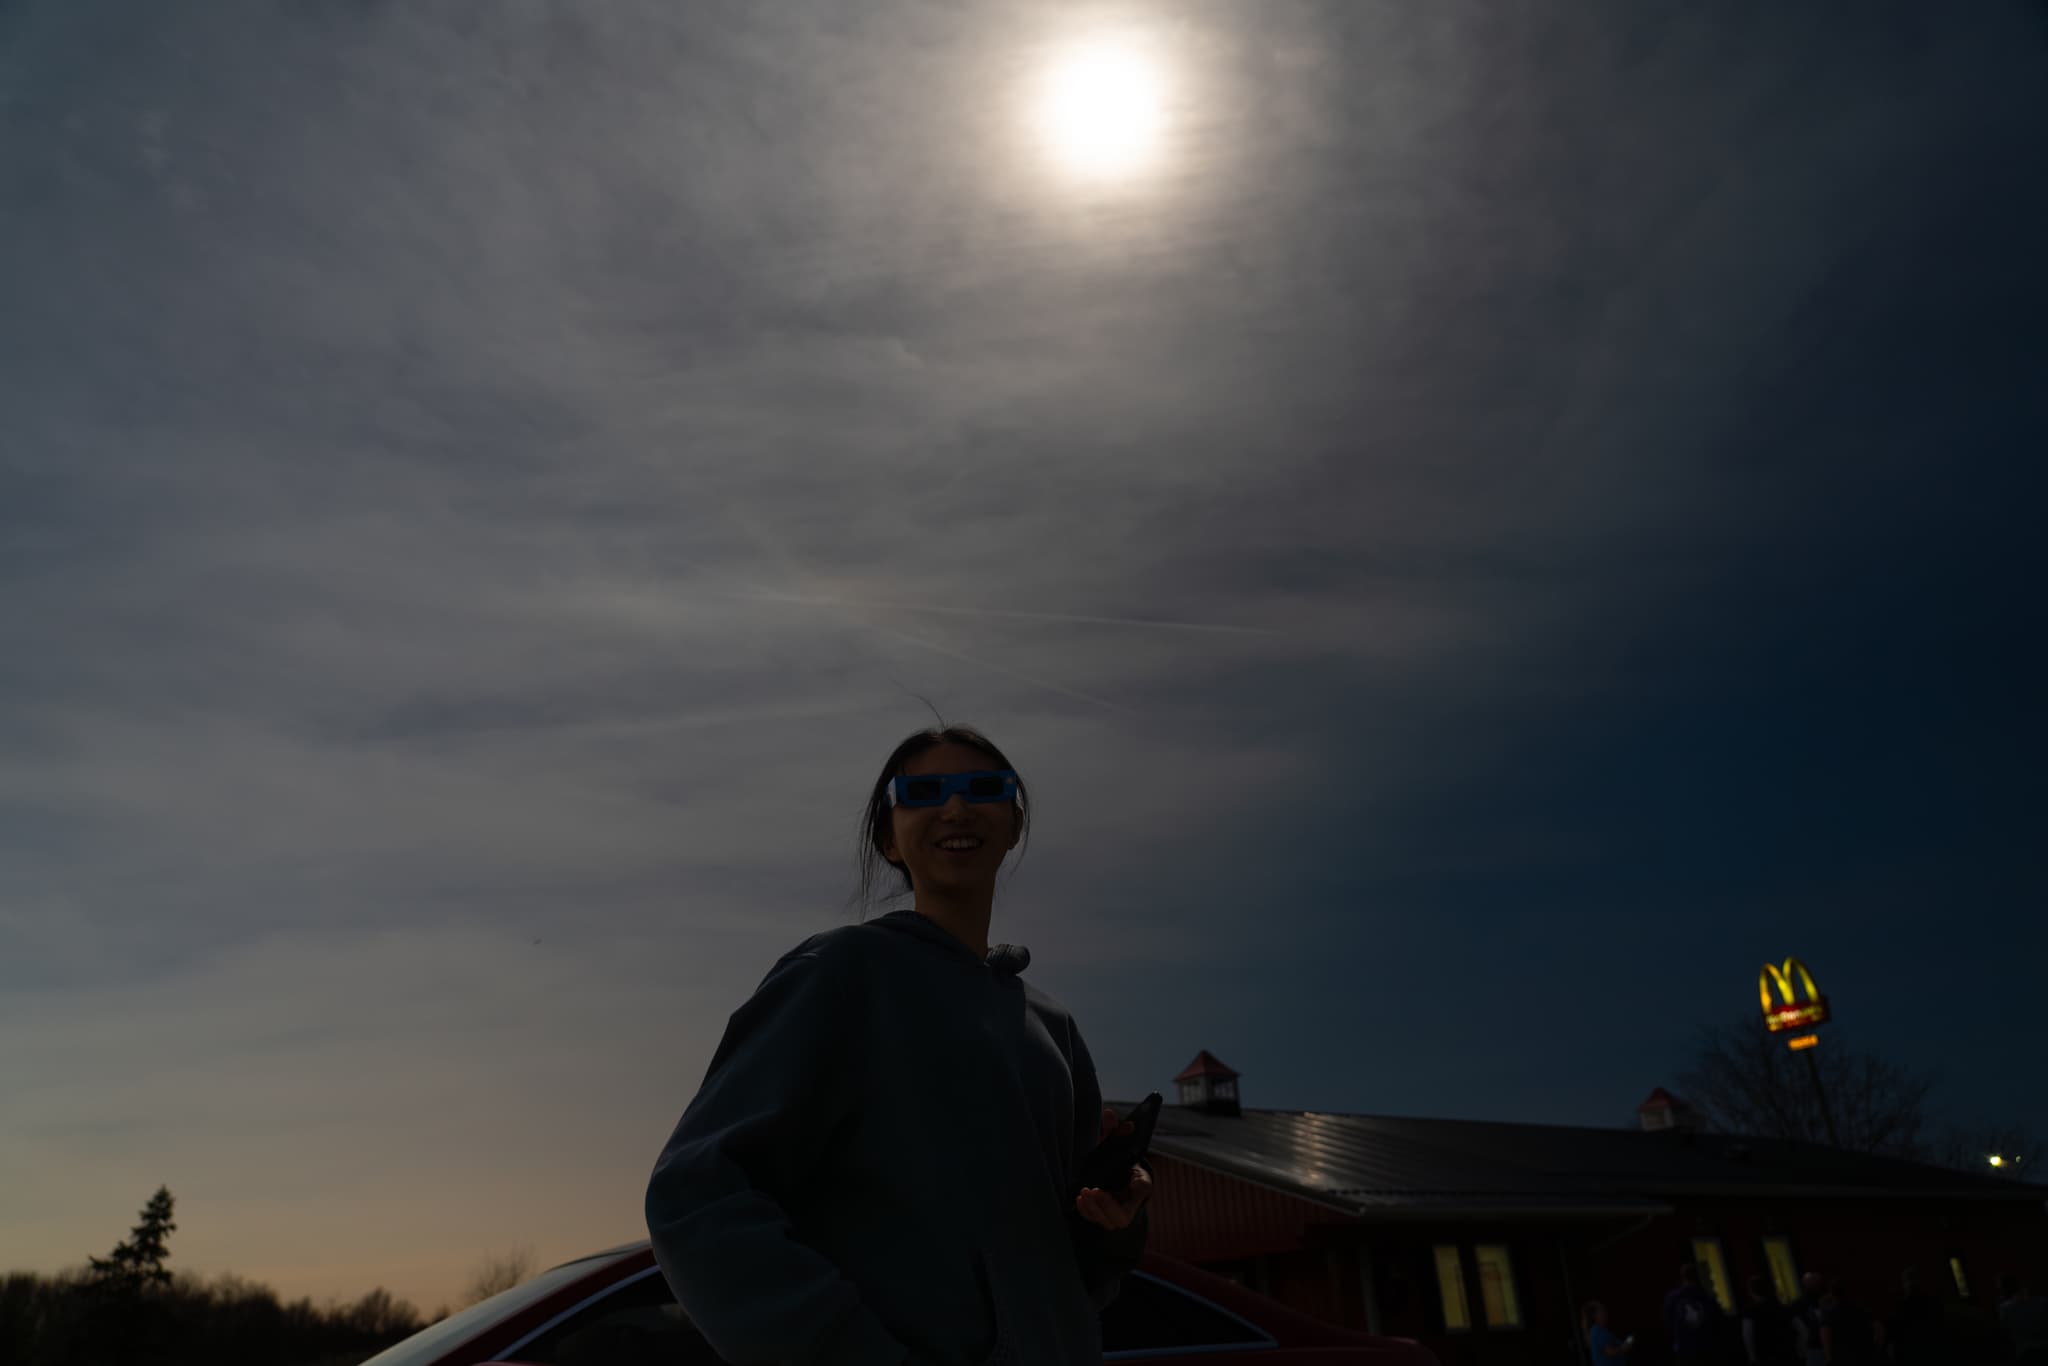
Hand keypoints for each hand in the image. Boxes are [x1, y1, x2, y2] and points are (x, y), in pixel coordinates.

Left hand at [1076, 1107, 1152, 1229]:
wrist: (1120, 1179)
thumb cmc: (1122, 1163)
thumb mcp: (1120, 1148)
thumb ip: (1115, 1132)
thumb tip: (1108, 1113)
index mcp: (1140, 1186)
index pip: (1142, 1189)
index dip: (1136, 1186)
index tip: (1126, 1181)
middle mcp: (1129, 1204)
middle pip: (1121, 1216)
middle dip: (1108, 1205)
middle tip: (1095, 1190)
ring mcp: (1115, 1213)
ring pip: (1107, 1221)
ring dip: (1094, 1209)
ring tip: (1084, 1192)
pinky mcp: (1102, 1217)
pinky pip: (1095, 1220)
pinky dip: (1087, 1212)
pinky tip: (1079, 1199)